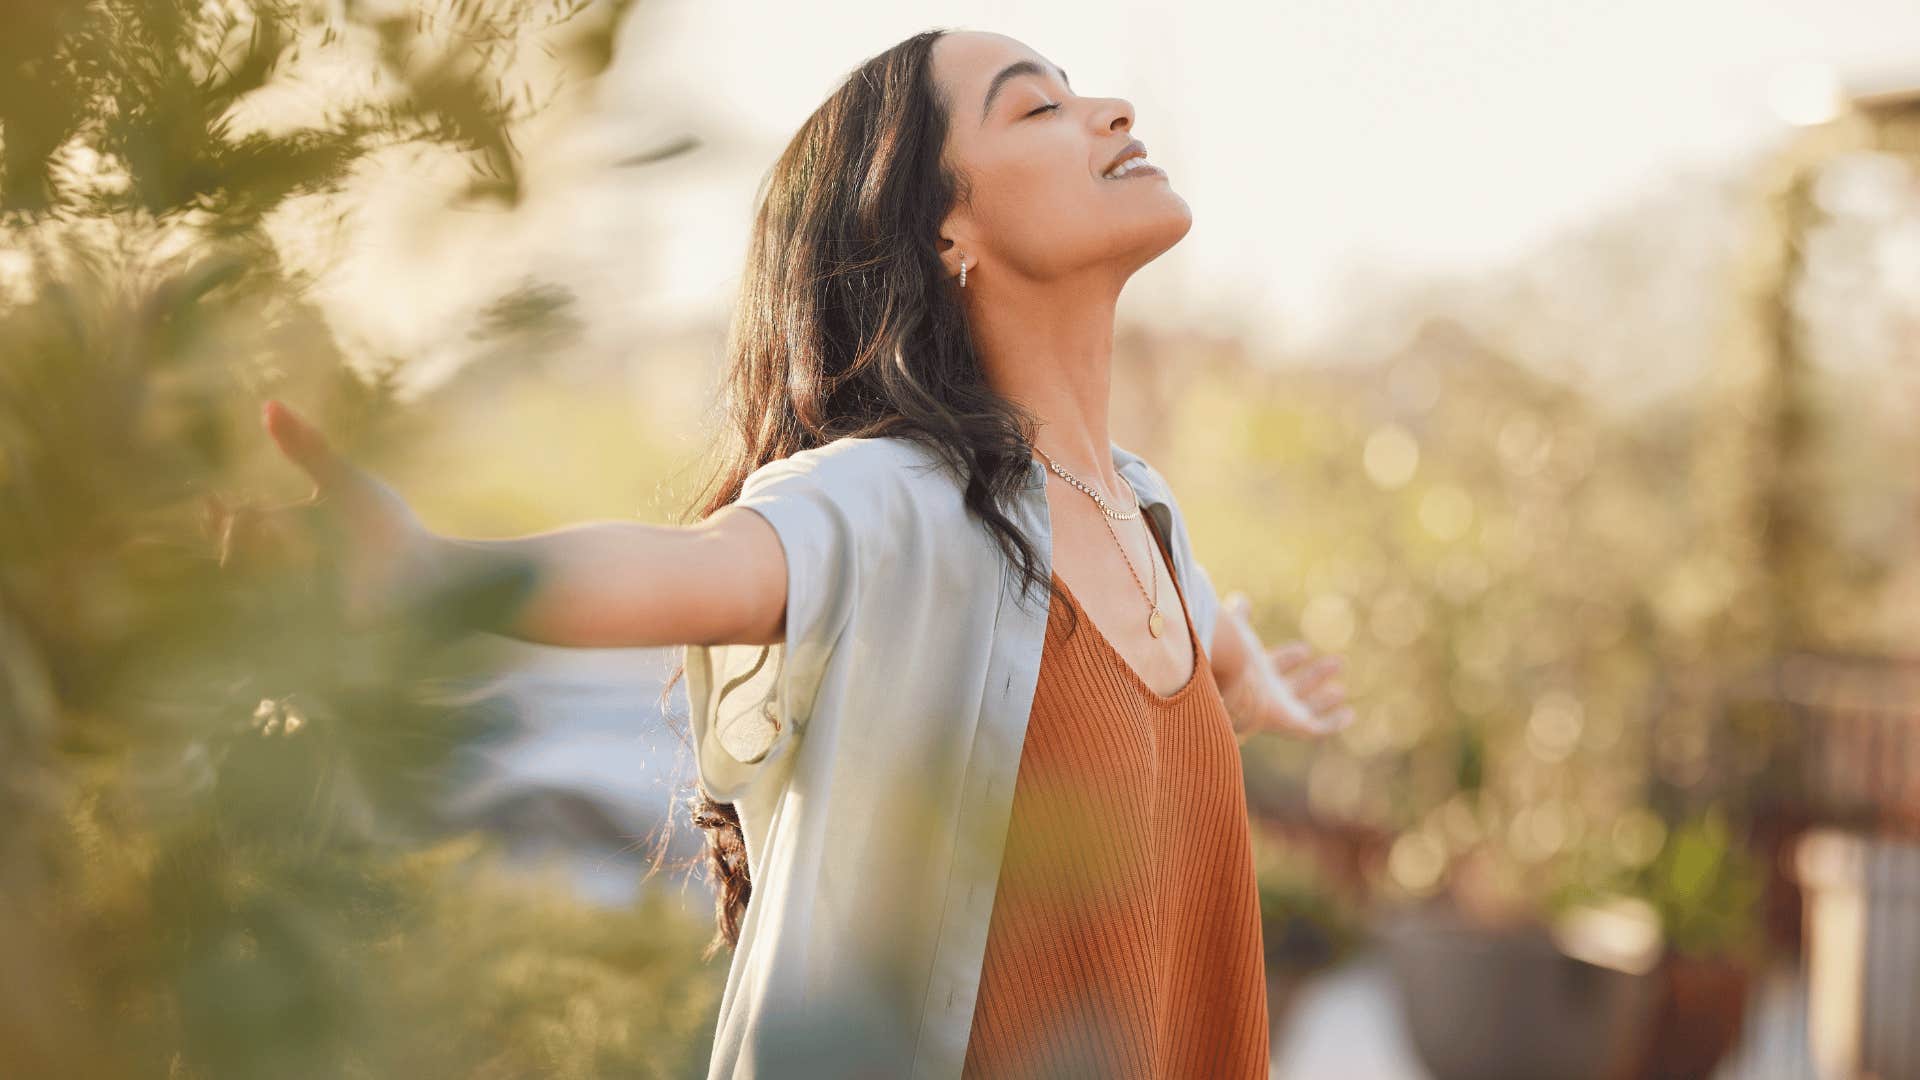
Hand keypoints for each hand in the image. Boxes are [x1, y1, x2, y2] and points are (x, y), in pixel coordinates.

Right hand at [204, 399, 439, 629]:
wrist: (434, 575)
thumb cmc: (389, 529)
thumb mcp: (344, 484)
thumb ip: (308, 447)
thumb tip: (267, 404)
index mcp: (285, 538)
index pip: (233, 531)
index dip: (217, 520)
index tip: (212, 500)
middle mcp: (282, 574)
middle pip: (233, 560)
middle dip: (239, 536)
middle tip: (259, 516)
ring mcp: (296, 607)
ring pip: (252, 589)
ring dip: (266, 560)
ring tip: (291, 539)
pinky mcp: (314, 635)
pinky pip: (280, 620)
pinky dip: (290, 590)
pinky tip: (309, 569)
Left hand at [1215, 592, 1354, 741]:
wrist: (1229, 678)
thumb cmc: (1230, 654)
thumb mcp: (1237, 630)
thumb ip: (1238, 617)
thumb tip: (1240, 599)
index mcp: (1253, 672)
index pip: (1275, 665)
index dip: (1290, 657)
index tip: (1304, 649)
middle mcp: (1267, 693)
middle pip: (1294, 686)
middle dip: (1315, 675)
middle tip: (1338, 663)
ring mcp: (1280, 710)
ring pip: (1307, 707)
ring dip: (1324, 699)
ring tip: (1340, 690)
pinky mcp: (1293, 724)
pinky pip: (1318, 728)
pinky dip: (1334, 723)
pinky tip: (1348, 715)